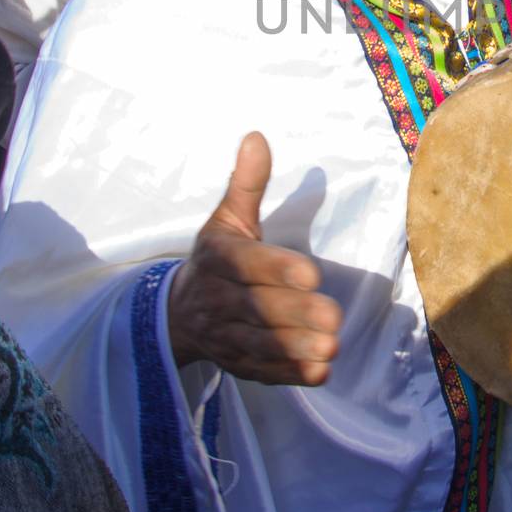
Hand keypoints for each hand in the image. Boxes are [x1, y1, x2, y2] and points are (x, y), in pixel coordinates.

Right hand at [167, 132, 341, 383]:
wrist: (177, 314)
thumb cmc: (217, 259)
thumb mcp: (227, 219)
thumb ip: (247, 184)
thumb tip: (257, 137)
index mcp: (218, 258)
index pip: (246, 265)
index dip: (277, 270)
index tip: (311, 273)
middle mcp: (215, 299)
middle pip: (256, 309)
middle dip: (295, 315)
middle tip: (334, 317)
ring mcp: (223, 335)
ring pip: (258, 344)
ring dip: (294, 348)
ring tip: (331, 347)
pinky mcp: (235, 363)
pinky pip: (259, 371)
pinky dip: (286, 374)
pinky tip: (317, 372)